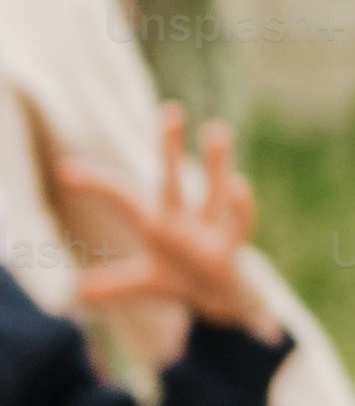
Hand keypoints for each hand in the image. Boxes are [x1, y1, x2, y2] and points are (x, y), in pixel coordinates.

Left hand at [59, 106, 278, 339]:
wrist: (220, 296)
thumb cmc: (182, 279)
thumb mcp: (143, 282)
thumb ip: (112, 284)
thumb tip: (74, 292)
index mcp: (157, 223)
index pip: (121, 196)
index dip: (94, 184)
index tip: (63, 171)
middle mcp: (182, 218)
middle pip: (172, 178)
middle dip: (169, 146)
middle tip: (169, 109)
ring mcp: (209, 228)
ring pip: (213, 189)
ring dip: (216, 161)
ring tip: (216, 129)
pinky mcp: (231, 244)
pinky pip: (237, 222)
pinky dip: (240, 205)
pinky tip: (239, 185)